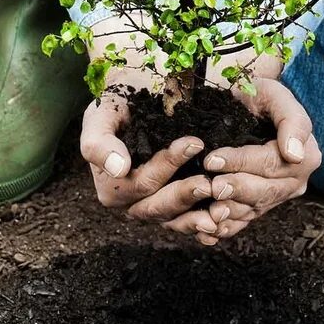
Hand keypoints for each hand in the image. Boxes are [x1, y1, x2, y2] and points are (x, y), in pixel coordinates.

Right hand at [79, 92, 222, 236]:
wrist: (136, 100)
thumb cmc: (116, 107)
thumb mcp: (100, 117)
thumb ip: (99, 143)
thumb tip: (118, 168)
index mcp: (113, 187)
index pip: (142, 182)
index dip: (167, 166)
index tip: (194, 142)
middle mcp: (133, 203)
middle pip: (159, 206)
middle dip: (185, 195)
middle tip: (210, 183)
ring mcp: (156, 206)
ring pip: (176, 219)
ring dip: (198, 217)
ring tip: (221, 208)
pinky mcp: (176, 206)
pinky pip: (189, 221)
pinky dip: (206, 223)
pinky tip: (225, 221)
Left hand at [197, 77, 319, 244]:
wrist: (247, 106)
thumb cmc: (260, 96)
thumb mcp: (277, 96)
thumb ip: (292, 121)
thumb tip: (295, 154)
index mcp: (305, 155)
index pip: (271, 163)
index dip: (241, 162)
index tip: (213, 159)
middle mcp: (294, 180)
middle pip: (265, 191)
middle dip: (236, 189)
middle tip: (212, 187)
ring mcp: (276, 196)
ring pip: (254, 210)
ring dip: (231, 213)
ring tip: (210, 212)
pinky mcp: (259, 206)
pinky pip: (244, 221)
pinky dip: (227, 228)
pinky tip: (209, 232)